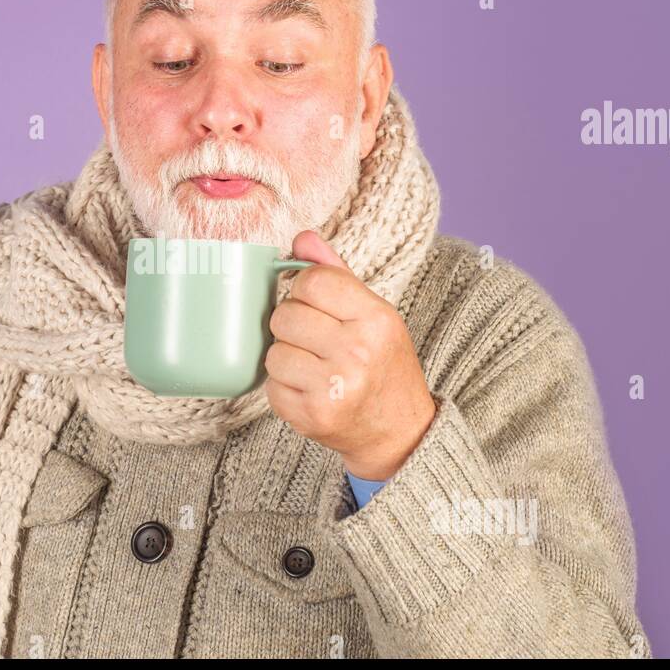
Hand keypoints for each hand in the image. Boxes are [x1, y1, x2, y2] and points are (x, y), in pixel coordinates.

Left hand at [264, 230, 436, 479]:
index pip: (312, 281)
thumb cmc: (383, 364)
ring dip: (287, 358)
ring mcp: (333, 387)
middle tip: (317, 341)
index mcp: (376, 319)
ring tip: (314, 367)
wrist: (398, 431)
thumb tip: (301, 238)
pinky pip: (271, 385)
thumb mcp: (373, 313)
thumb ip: (336, 273)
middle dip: (292, 325)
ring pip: (273, 351)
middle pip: (284, 315)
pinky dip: (284, 387)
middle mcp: (357, 352)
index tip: (318, 305)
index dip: (304, 290)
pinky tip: (310, 390)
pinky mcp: (311, 416)